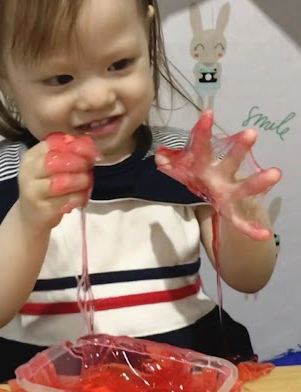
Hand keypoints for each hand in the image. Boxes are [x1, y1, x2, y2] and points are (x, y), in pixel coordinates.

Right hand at [18, 134, 98, 230]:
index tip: (91, 152)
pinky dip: (79, 197)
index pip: (54, 144)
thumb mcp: (53, 167)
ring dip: (80, 181)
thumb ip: (68, 153)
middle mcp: (28, 173)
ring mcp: (33, 193)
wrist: (31, 216)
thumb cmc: (45, 187)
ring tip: (86, 183)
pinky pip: (68, 200)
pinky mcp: (43, 210)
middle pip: (55, 161)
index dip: (76, 146)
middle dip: (77, 163)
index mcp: (31, 157)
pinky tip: (80, 197)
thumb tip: (89, 145)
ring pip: (62, 182)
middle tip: (88, 168)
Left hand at [155, 110, 280, 241]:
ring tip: (276, 173)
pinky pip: (239, 222)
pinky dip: (251, 228)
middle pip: (231, 161)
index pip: (202, 147)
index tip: (207, 113)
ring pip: (243, 187)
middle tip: (251, 133)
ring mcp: (229, 192)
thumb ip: (172, 164)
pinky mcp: (230, 211)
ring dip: (258, 181)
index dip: (202, 131)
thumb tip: (158, 157)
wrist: (213, 196)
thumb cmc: (199, 178)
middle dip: (238, 149)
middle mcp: (221, 176)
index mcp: (204, 166)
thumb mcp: (183, 171)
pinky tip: (263, 234)